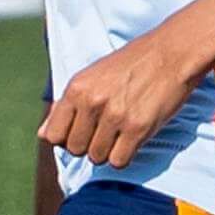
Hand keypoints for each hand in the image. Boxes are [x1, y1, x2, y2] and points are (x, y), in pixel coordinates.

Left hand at [41, 29, 207, 169]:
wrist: (172, 52)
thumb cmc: (133, 64)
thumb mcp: (92, 77)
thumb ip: (66, 105)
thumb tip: (42, 134)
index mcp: (77, 88)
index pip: (53, 135)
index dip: (66, 138)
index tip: (82, 131)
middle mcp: (92, 102)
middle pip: (74, 149)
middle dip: (88, 146)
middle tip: (106, 131)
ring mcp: (115, 116)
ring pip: (97, 157)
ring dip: (108, 151)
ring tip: (121, 133)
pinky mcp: (138, 128)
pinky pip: (118, 161)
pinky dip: (124, 156)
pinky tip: (132, 140)